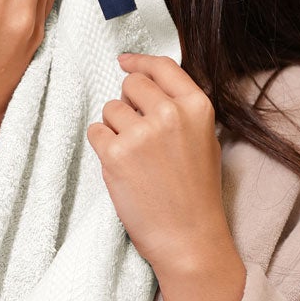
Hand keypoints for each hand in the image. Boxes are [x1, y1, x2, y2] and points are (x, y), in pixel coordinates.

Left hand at [86, 52, 234, 274]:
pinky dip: (102, 146)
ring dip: (115, 128)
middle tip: (138, 133)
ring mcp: (141, 133)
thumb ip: (180, 109)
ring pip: (110, 108)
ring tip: (135, 158)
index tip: (125, 62)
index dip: (140, 62)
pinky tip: (121, 167)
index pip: (163, 67)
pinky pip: (96, 131)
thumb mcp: (203, 140)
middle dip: (128, 103)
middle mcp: (170, 114)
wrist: (188, 238)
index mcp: (197, 107)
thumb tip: (144, 81)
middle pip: (131, 84)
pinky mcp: (116, 153)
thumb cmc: (196, 194)